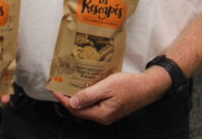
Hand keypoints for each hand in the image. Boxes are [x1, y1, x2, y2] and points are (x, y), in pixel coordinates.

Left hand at [50, 69, 170, 124]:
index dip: (63, 99)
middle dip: (67, 99)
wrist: (148, 87)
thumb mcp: (108, 87)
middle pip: (79, 110)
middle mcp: (103, 117)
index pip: (75, 109)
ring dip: (77, 97)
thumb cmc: (129, 85)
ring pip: (86, 107)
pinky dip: (86, 97)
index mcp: (101, 114)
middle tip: (59, 85)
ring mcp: (107, 114)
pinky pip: (93, 105)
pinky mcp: (111, 109)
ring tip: (69, 85)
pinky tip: (85, 88)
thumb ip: (89, 95)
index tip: (54, 88)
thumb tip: (73, 103)